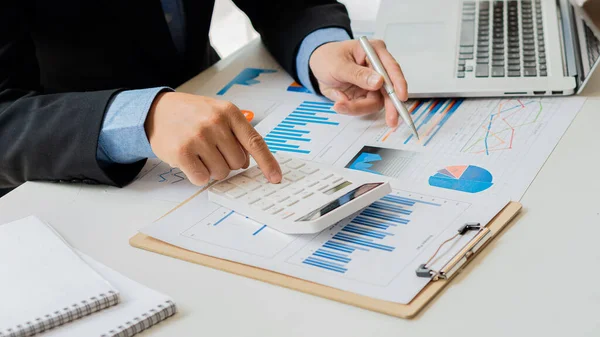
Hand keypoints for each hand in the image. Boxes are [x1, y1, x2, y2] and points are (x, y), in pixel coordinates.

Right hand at [144, 92, 281, 185]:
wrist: (158, 111)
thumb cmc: (192, 115)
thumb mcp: (218, 114)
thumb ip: (237, 134)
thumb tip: (248, 162)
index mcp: (229, 113)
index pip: (255, 142)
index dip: (268, 163)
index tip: (276, 178)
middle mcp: (215, 123)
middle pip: (238, 163)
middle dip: (228, 163)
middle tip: (213, 150)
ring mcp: (198, 137)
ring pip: (221, 173)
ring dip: (212, 169)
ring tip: (200, 153)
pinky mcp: (182, 152)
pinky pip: (202, 178)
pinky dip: (198, 175)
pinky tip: (191, 161)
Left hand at [309, 39, 407, 127]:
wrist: (317, 67)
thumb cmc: (328, 58)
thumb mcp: (339, 65)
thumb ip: (358, 74)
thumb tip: (379, 82)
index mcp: (375, 52)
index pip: (391, 68)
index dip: (398, 83)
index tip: (400, 97)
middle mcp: (378, 68)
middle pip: (390, 88)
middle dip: (390, 106)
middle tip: (391, 121)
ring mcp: (373, 83)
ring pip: (376, 101)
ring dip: (359, 107)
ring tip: (340, 104)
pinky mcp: (366, 95)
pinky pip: (364, 107)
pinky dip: (353, 108)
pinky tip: (340, 103)